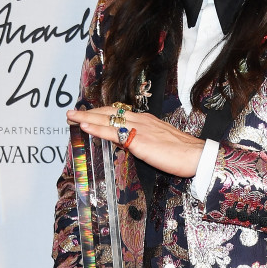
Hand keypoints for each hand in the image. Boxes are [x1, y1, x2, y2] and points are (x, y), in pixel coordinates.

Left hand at [67, 105, 204, 177]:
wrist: (195, 156)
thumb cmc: (182, 154)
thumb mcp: (160, 143)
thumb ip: (145, 142)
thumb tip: (133, 146)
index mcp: (146, 120)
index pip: (119, 113)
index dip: (102, 113)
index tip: (89, 113)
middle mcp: (140, 120)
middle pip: (109, 112)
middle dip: (89, 112)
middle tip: (72, 112)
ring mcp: (138, 128)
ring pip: (107, 118)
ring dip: (87, 117)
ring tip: (71, 116)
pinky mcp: (136, 139)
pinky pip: (112, 132)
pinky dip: (96, 127)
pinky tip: (84, 126)